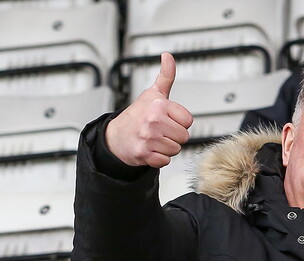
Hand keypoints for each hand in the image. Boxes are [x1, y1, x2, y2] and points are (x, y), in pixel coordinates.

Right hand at [105, 52, 193, 167]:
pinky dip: (159, 158)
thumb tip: (168, 56)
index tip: (166, 119)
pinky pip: (165, 161)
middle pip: (184, 137)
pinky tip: (150, 149)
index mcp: (159, 105)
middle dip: (174, 136)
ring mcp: (148, 138)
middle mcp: (153, 120)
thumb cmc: (137, 115)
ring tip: (154, 140)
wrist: (115, 137)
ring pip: (176, 150)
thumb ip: (165, 76)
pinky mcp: (144, 154)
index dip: (179, 122)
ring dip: (167, 148)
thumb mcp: (153, 93)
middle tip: (159, 131)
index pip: (188, 121)